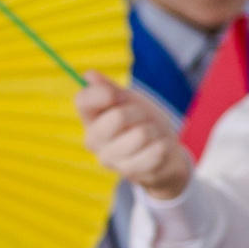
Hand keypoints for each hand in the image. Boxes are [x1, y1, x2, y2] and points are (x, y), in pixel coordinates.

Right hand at [78, 74, 192, 200]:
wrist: (165, 153)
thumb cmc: (144, 123)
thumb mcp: (131, 102)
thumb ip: (111, 89)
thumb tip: (90, 75)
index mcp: (91, 117)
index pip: (83, 101)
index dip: (100, 93)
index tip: (114, 94)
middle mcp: (93, 139)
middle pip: (118, 116)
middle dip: (139, 113)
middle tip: (143, 119)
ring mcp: (110, 158)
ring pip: (141, 134)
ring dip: (154, 131)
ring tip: (151, 136)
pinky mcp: (129, 172)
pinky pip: (156, 151)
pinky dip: (164, 145)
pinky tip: (158, 149)